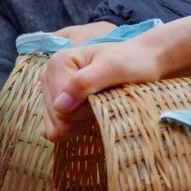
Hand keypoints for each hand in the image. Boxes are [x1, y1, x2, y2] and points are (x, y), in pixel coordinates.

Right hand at [41, 17, 190, 141]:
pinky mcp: (54, 104)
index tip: (103, 95)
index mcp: (56, 64)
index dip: (83, 110)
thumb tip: (59, 106)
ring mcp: (49, 92)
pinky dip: (74, 127)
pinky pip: (56, 130)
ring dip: (79, 123)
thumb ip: (85, 83)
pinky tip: (88, 113)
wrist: (143, 60)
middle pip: (56, 120)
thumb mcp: (113, 69)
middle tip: (102, 99)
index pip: (58, 109)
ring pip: (56, 128)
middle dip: (80, 117)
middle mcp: (47, 77)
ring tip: (96, 104)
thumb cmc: (133, 62)